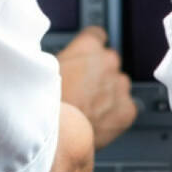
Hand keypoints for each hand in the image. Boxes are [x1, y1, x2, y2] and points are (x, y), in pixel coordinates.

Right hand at [56, 26, 136, 148]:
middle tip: (82, 89)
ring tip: (88, 108)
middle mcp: (109, 61)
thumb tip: (65, 64)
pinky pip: (126, 108)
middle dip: (99, 74)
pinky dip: (115, 114)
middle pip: (109, 62)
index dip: (89, 51)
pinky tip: (97, 120)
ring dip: (108, 94)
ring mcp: (120, 85)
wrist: (55, 135)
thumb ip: (64, 60)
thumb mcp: (46, 69)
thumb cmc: (44, 103)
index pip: (97, 36)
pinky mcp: (127, 109)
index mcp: (88, 46)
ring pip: (118, 86)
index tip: (85, 60)